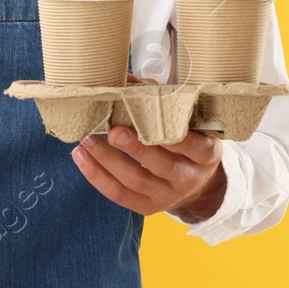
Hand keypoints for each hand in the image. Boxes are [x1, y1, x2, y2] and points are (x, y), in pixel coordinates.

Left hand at [70, 76, 226, 217]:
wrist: (194, 182)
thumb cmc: (186, 139)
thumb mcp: (187, 121)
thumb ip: (161, 99)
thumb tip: (127, 80)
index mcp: (206, 155)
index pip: (196, 147)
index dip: (177, 137)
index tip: (153, 120)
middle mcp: (189, 178)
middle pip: (162, 166)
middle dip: (135, 148)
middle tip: (113, 130)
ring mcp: (168, 196)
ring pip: (135, 181)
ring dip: (107, 160)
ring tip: (87, 140)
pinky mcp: (147, 207)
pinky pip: (119, 194)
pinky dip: (97, 176)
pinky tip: (82, 157)